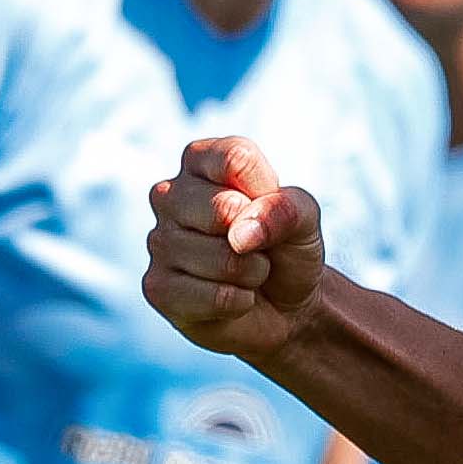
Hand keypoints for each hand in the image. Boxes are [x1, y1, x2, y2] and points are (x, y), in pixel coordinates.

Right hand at [143, 137, 326, 359]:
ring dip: (252, 272)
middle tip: (257, 245)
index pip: (236, 158)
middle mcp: (170, 196)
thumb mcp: (304, 217)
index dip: (267, 190)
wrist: (285, 304)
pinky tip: (232, 297)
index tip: (267, 205)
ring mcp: (158, 242)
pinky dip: (239, 302)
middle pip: (223, 208)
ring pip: (222, 258)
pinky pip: (214, 297)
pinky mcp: (158, 288)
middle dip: (259, 237)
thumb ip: (284, 209)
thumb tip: (239, 235)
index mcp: (200, 162)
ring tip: (246, 271)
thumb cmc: (286, 247)